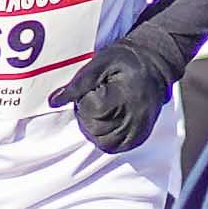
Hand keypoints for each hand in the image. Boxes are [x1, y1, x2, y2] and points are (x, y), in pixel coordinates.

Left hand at [61, 36, 177, 154]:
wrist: (154, 65)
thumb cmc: (125, 60)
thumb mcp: (100, 63)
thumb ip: (77, 84)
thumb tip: (54, 101)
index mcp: (127, 94)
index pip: (95, 110)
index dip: (86, 101)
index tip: (93, 90)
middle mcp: (137, 115)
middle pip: (98, 129)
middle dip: (88, 115)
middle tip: (94, 99)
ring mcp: (140, 128)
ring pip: (105, 142)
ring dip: (94, 129)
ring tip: (98, 111)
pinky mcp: (141, 135)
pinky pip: (117, 147)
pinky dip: (106, 138)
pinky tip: (105, 123)